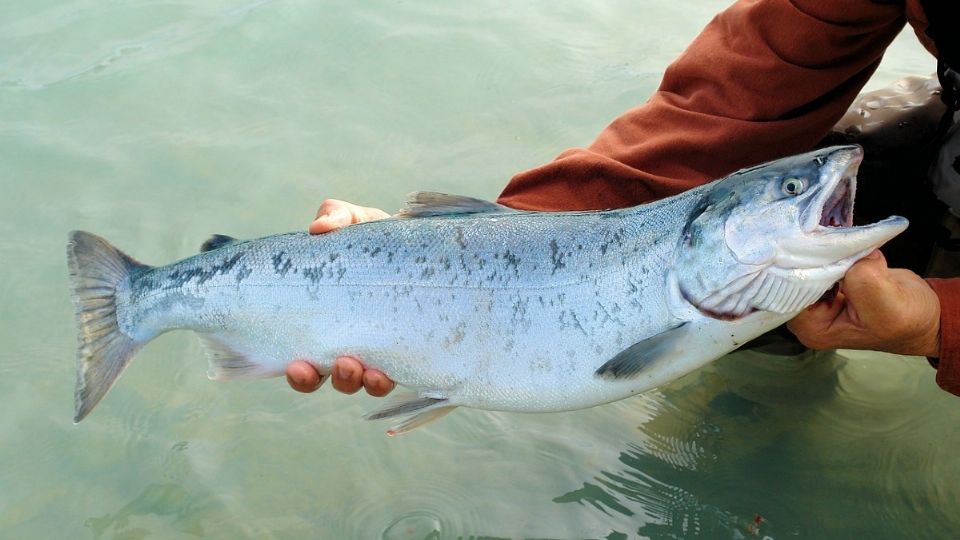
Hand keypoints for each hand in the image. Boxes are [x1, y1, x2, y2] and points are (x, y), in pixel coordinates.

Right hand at [285, 199, 395, 395]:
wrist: (422, 244)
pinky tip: (386, 372)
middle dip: (333, 379)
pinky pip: (396, 374)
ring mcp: (378, 348)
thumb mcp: (355, 222)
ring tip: (364, 371)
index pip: (304, 358)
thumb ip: (335, 217)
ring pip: (362, 382)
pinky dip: (387, 377)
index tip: (297, 365)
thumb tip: (318, 228)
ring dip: (359, 381)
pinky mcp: (407, 348)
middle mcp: (348, 342)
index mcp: (326, 321)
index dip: (299, 372)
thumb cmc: (378, 237)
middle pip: (329, 378)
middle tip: (340, 366)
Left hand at [787, 250, 940, 356]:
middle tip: (825, 237)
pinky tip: (848, 244)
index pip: (789, 293)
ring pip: (809, 265)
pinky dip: (836, 249)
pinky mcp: (831, 280)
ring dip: (826, 250)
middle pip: (795, 278)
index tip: (812, 247)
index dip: (799, 269)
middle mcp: (809, 315)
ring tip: (839, 240)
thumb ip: (860, 278)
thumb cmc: (906, 319)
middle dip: (812, 257)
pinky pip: (824, 259)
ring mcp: (819, 297)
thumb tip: (849, 251)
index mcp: (813, 328)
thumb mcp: (884, 302)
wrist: (924, 314)